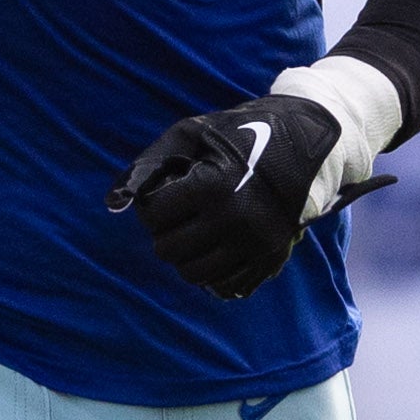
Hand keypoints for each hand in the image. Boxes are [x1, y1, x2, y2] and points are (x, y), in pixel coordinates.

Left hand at [109, 95, 386, 300]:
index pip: (155, 217)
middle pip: (169, 251)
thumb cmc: (238, 135)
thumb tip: (114, 204)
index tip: (168, 194)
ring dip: (186, 255)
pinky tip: (216, 245)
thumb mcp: (190, 135)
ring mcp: (255, 244)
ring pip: (193, 274)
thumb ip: (147, 166)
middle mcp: (235, 220)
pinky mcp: (271, 258)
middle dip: (166, 233)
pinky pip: (224, 284)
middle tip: (180, 214)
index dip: (153, 206)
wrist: (305, 144)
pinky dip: (213, 269)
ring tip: (196, 230)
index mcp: (213, 186)